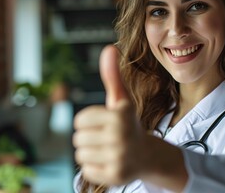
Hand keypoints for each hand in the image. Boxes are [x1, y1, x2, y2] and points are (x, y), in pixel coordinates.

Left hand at [73, 45, 144, 185]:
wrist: (146, 155)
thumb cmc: (128, 124)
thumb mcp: (121, 100)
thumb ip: (112, 76)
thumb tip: (109, 48)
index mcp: (120, 115)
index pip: (79, 120)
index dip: (88, 121)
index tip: (105, 123)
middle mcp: (121, 136)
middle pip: (78, 138)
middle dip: (89, 137)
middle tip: (107, 138)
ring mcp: (118, 157)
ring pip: (80, 155)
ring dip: (90, 153)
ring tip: (107, 150)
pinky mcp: (115, 176)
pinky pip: (86, 170)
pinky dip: (94, 168)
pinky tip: (109, 162)